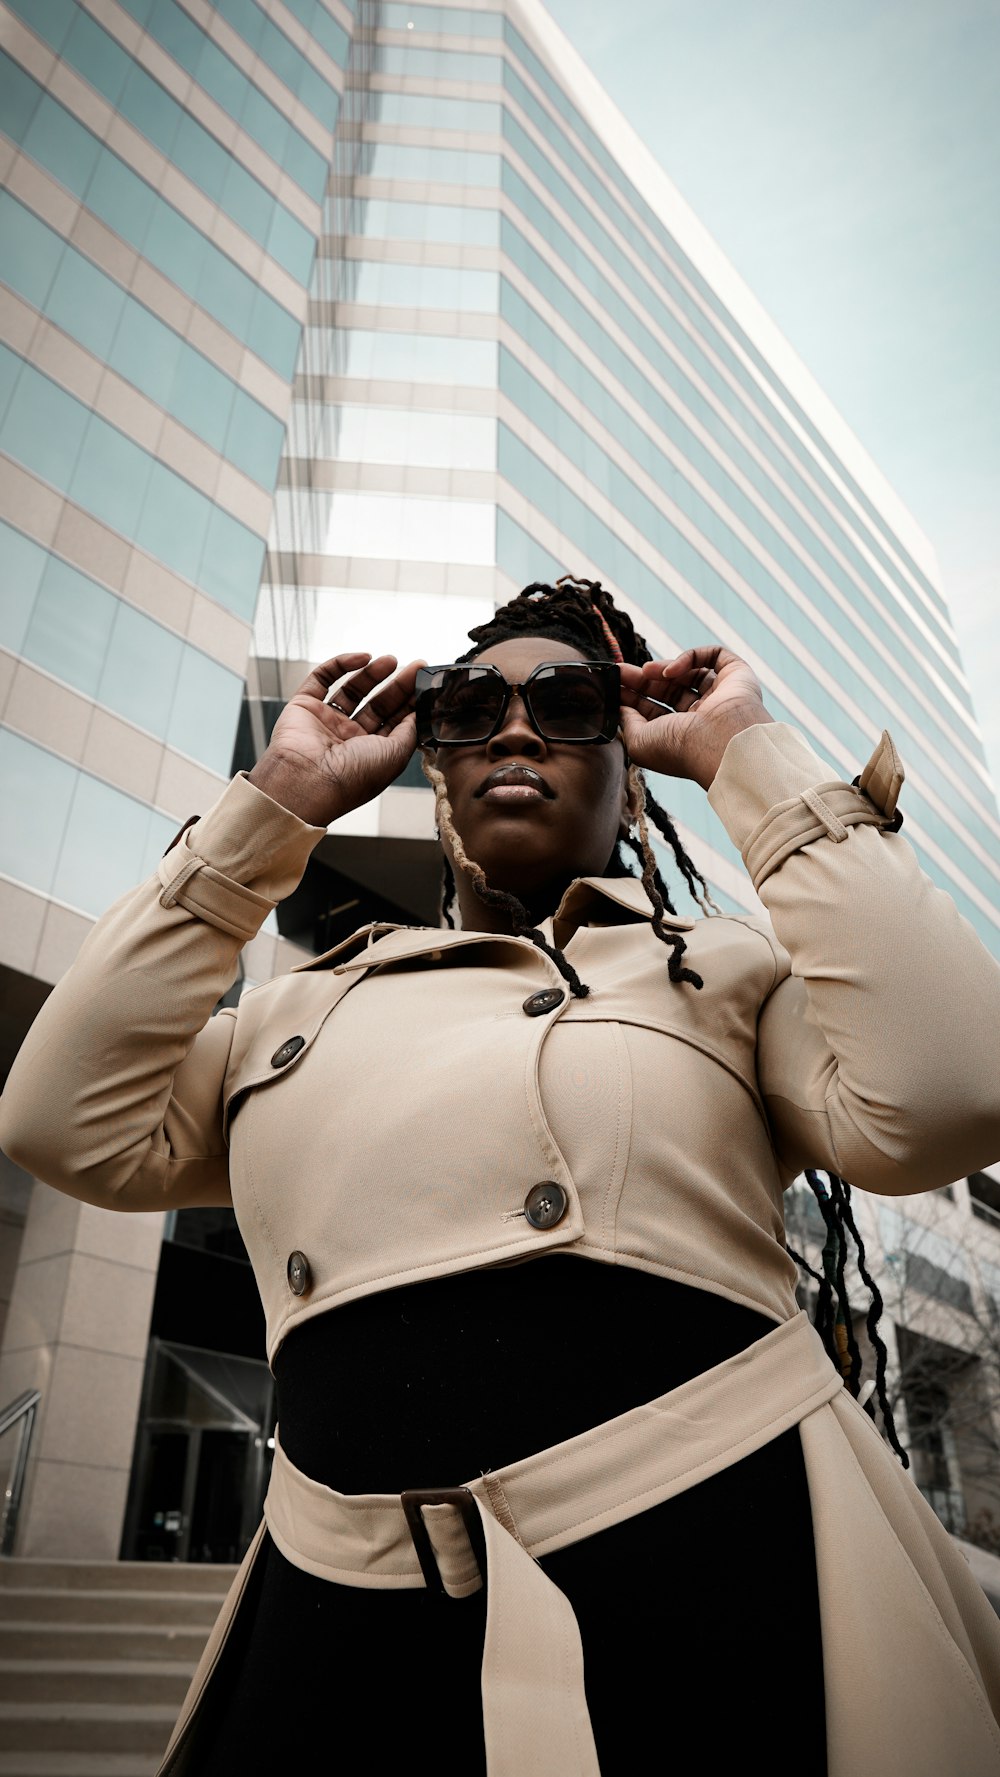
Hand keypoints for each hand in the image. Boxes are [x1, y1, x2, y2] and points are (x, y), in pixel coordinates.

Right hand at [247, 652, 421, 825]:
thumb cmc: (352, 778)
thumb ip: (409, 732)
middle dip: (397, 685)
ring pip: (352, 690)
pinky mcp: (304, 706)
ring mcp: (326, 722)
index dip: (410, 703)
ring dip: (372, 673)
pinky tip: (362, 658)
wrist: (308, 781)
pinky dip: (341, 664)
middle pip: (377, 705)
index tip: (424, 684)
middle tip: (415, 666)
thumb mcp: (395, 755)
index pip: (394, 723)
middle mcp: (348, 739)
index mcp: (370, 754)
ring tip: (391, 660)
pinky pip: (322, 678)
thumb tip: (417, 713)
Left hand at [618, 646, 772, 789]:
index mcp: (684, 735)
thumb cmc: (679, 749)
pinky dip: (689, 658)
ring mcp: (721, 696)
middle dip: (642, 680)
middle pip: (669, 690)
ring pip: (689, 673)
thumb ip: (627, 722)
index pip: (656, 711)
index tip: (614, 685)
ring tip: (646, 671)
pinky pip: (714, 656)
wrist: (717, 742)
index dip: (634, 697)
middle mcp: (704, 717)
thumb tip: (622, 705)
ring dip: (662, 669)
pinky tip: (672, 671)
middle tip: (620, 671)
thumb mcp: (638, 741)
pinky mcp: (736, 675)